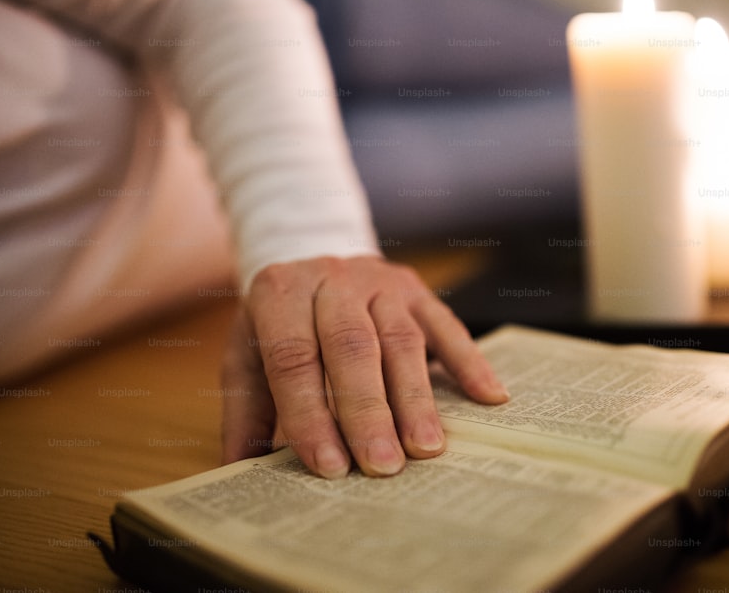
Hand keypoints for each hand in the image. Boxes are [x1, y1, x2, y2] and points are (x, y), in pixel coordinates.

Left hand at [220, 255, 508, 477]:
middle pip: (352, 347)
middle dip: (367, 412)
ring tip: (425, 448)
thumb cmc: (279, 323)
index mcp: (279, 292)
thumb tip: (240, 471)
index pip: (294, 357)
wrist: (309, 257)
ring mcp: (378, 281)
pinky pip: (447, 324)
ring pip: (401, 339)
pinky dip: (469, 361)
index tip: (328, 464)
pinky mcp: (415, 288)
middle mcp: (330, 278)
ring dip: (415, 397)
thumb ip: (246, 411)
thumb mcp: (246, 355)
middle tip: (382, 466)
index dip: (310, 413)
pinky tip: (488, 397)